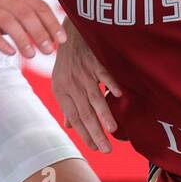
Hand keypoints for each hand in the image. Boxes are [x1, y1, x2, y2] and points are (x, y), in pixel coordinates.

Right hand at [0, 0, 64, 58]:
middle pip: (26, 14)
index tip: (61, 40)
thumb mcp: (10, 11)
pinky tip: (10, 52)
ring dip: (23, 39)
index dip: (52, 23)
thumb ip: (29, 20)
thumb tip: (53, 37)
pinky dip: (0, 42)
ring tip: (31, 55)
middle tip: (49, 51)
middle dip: (40, 33)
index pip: (39, 6)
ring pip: (8, 22)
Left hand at [52, 22, 122, 152]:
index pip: (75, 118)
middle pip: (85, 113)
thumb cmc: (68, 60)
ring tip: (112, 130)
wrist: (70, 31)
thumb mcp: (61, 82)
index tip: (96, 148)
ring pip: (94, 97)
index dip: (85, 134)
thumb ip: (68, 105)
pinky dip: (110, 84)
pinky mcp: (93, 60)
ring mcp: (83, 72)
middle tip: (106, 150)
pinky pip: (103, 73)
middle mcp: (71, 84)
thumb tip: (70, 126)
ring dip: (103, 114)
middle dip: (95, 133)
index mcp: (62, 92)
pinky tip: (119, 96)